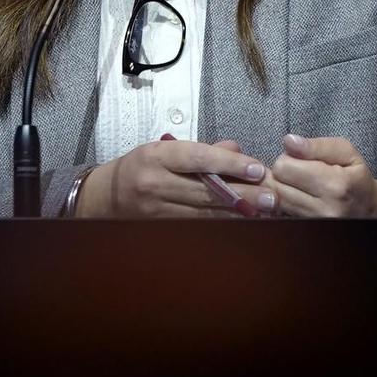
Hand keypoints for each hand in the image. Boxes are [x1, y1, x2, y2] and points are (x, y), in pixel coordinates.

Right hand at [75, 138, 273, 217]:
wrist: (105, 197)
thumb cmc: (140, 167)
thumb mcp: (165, 148)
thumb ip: (202, 150)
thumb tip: (237, 151)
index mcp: (156, 156)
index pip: (198, 158)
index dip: (229, 164)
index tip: (256, 168)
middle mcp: (155, 183)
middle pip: (206, 190)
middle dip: (242, 193)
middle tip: (271, 195)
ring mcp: (157, 210)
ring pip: (205, 212)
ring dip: (238, 211)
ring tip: (264, 209)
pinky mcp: (161, 228)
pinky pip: (197, 225)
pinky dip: (222, 222)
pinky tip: (242, 221)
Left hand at [262, 134, 376, 218]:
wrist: (369, 209)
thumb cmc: (356, 177)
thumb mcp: (346, 152)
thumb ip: (316, 145)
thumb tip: (289, 142)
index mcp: (336, 185)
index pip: (284, 167)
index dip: (288, 158)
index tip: (301, 159)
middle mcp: (324, 209)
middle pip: (275, 185)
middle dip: (282, 173)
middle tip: (300, 172)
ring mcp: (314, 224)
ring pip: (275, 201)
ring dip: (281, 188)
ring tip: (299, 184)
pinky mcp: (306, 231)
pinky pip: (279, 214)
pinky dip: (282, 203)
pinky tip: (296, 197)